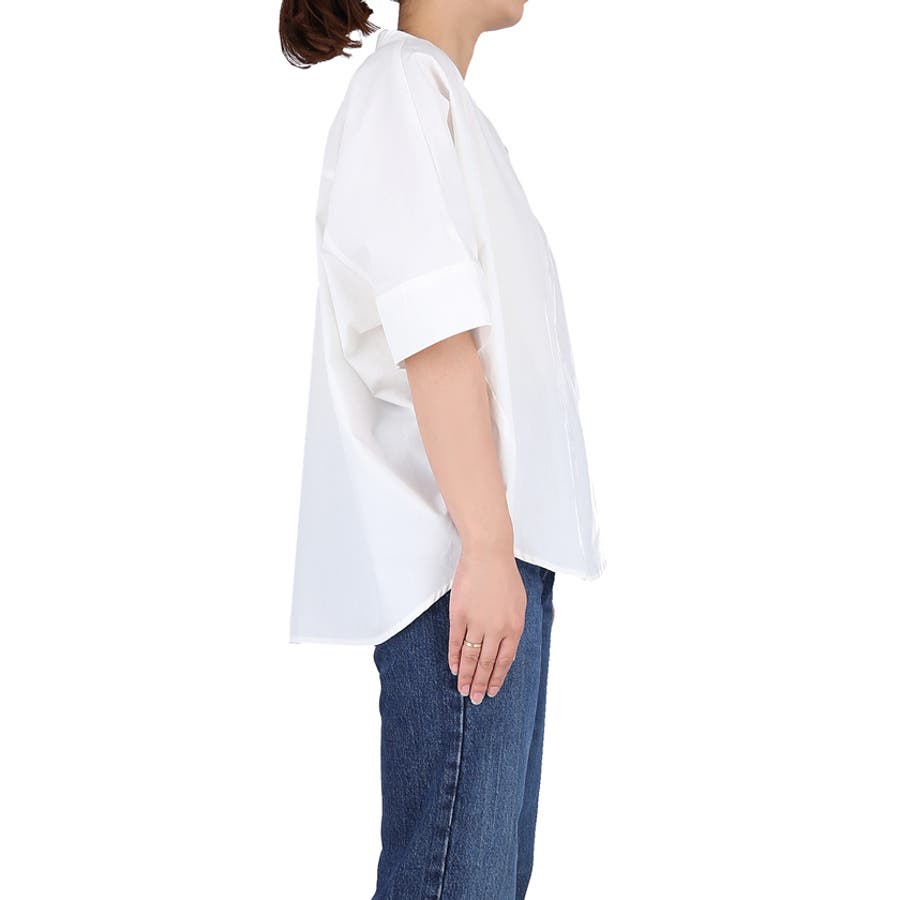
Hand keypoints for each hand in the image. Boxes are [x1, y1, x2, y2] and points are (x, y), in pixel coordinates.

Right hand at [448, 547, 526, 703]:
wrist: (489, 554)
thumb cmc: (505, 575)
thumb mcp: (519, 602)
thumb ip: (514, 625)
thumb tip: (510, 646)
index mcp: (514, 627)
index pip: (505, 661)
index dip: (496, 678)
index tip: (490, 692)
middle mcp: (497, 628)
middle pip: (487, 663)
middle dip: (479, 683)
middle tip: (474, 699)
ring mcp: (477, 622)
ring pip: (470, 656)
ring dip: (466, 675)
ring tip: (461, 689)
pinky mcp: (459, 614)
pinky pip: (455, 641)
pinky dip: (454, 657)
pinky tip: (453, 667)